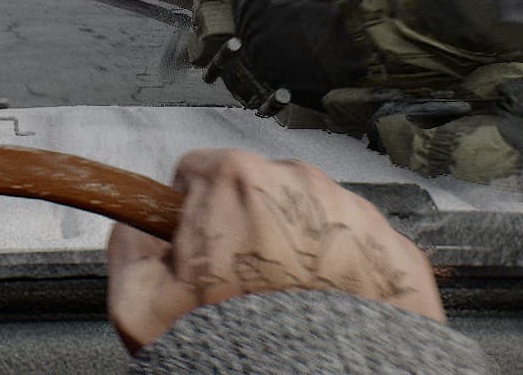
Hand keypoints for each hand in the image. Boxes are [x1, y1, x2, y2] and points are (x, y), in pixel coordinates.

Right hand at [106, 149, 443, 354]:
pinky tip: (325, 312)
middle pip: (256, 192)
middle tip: (238, 290)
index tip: (195, 251)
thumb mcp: (139, 306)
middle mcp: (299, 183)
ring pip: (309, 218)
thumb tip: (134, 227)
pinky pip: (358, 251)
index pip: (196, 173)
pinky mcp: (394, 253)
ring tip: (285, 306)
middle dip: (244, 230)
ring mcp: (354, 215)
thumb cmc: (239, 349)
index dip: (188, 216)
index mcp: (234, 180)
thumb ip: (128, 247)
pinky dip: (343, 276)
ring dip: (295, 251)